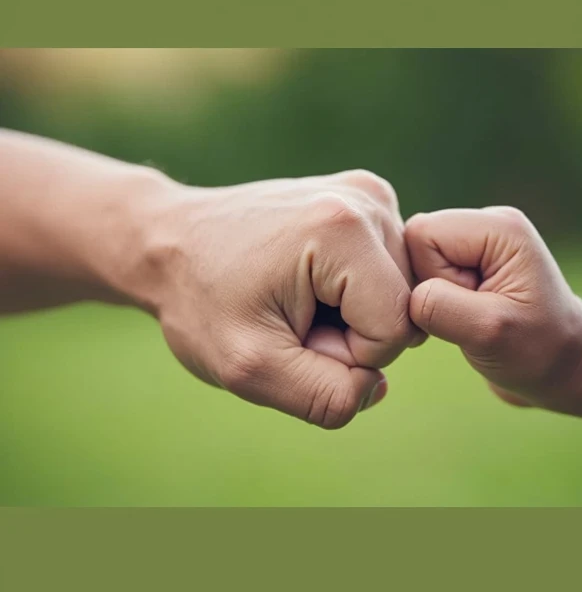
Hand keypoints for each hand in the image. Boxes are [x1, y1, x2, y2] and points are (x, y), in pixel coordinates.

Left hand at [136, 170, 419, 428]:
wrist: (167, 244)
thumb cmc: (200, 302)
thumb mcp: (250, 370)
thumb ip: (325, 397)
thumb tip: (377, 386)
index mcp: (345, 230)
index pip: (394, 331)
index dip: (346, 354)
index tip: (289, 330)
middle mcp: (368, 199)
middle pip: (403, 308)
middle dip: (350, 333)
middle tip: (286, 316)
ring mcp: (370, 194)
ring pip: (399, 293)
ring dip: (350, 314)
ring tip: (292, 297)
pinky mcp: (367, 199)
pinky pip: (387, 273)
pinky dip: (352, 291)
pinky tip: (305, 282)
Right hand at [405, 207, 581, 409]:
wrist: (568, 369)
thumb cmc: (540, 353)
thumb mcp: (489, 331)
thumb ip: (438, 305)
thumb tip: (402, 293)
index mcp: (498, 226)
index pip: (422, 233)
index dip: (429, 277)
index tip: (469, 307)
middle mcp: (488, 224)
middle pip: (415, 242)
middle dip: (428, 286)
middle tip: (468, 316)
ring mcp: (478, 243)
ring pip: (415, 260)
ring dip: (431, 298)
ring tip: (468, 320)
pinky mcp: (470, 264)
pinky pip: (424, 274)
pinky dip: (434, 303)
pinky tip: (464, 320)